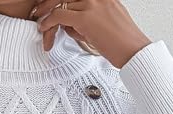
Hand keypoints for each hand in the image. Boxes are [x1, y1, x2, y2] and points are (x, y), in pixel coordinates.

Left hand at [31, 0, 151, 68]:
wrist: (133, 50)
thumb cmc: (122, 42)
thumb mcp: (105, 23)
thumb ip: (87, 19)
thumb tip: (70, 24)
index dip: (60, 0)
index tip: (50, 5)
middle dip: (49, 2)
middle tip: (39, 10)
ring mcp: (92, 4)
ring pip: (60, 3)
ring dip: (46, 13)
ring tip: (40, 22)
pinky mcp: (85, 18)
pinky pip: (59, 16)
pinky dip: (48, 23)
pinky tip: (44, 29)